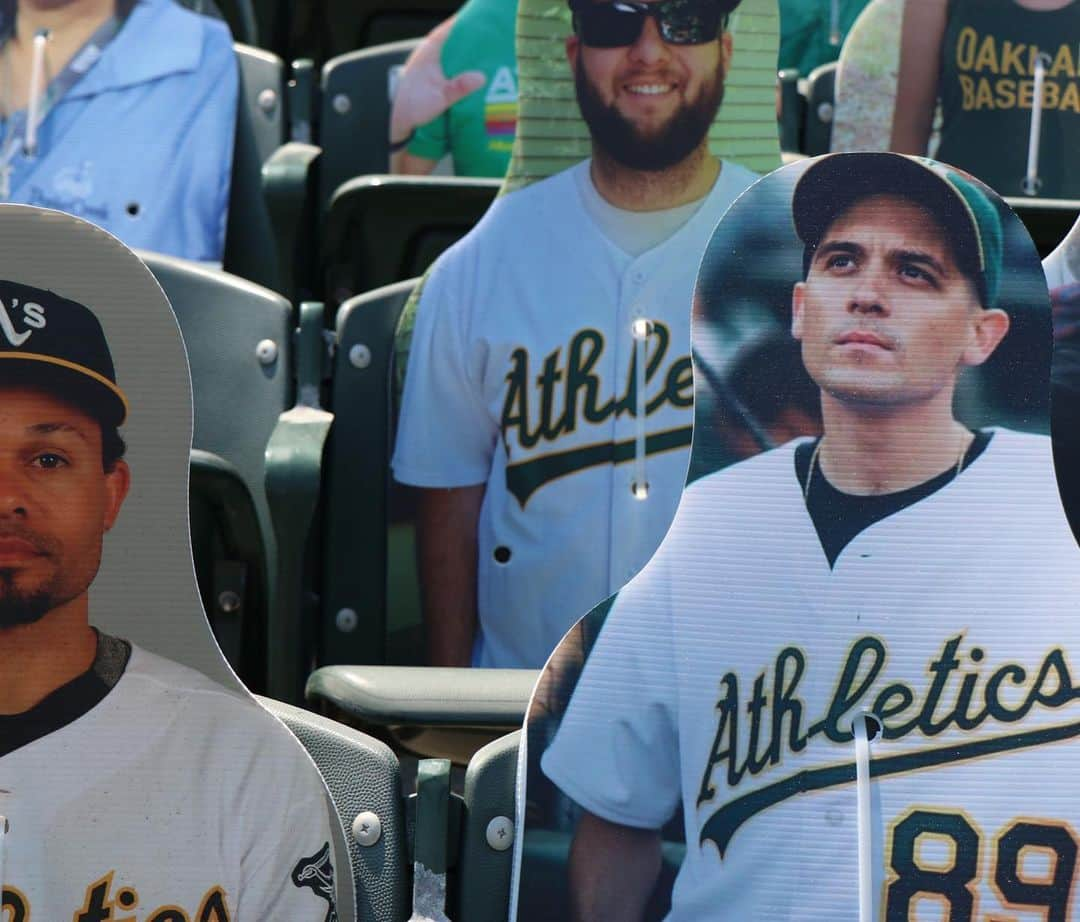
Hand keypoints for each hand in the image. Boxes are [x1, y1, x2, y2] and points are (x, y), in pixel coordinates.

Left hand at [390, 16, 486, 142]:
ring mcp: (436, 69)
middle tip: (495, 42)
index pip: (449, 30)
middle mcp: (432, 57)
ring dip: (472, 58)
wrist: (398, 124)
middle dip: (474, 42)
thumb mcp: (437, 98)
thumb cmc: (411, 108)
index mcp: (429, 52)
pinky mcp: (439, 81)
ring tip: (494, 58)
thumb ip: (457, 88)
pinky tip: (481, 76)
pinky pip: (457, 71)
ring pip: (458, 57)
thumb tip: (480, 77)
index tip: (483, 23)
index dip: (466, 25)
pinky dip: (468, 71)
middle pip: (456, 42)